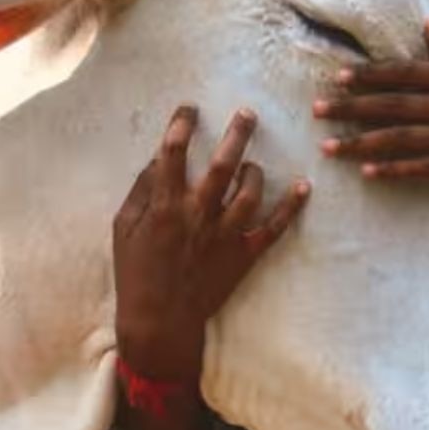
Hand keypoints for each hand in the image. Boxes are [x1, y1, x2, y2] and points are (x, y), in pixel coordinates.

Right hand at [113, 105, 309, 380]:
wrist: (159, 321)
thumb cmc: (136, 271)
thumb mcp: (124, 228)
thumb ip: (141, 190)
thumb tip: (158, 158)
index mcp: (165, 207)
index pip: (173, 154)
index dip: (181, 125)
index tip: (190, 108)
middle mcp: (198, 216)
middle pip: (221, 165)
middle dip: (236, 134)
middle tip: (248, 113)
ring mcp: (224, 236)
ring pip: (250, 193)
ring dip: (255, 172)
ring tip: (253, 163)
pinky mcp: (244, 255)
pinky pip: (274, 228)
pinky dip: (292, 207)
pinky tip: (304, 186)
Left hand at [313, 17, 428, 193]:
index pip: (406, 72)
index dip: (371, 75)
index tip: (338, 77)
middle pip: (395, 105)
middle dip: (351, 108)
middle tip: (318, 110)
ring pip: (401, 139)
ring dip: (361, 144)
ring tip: (329, 147)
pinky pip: (420, 167)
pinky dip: (392, 169)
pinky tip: (366, 171)